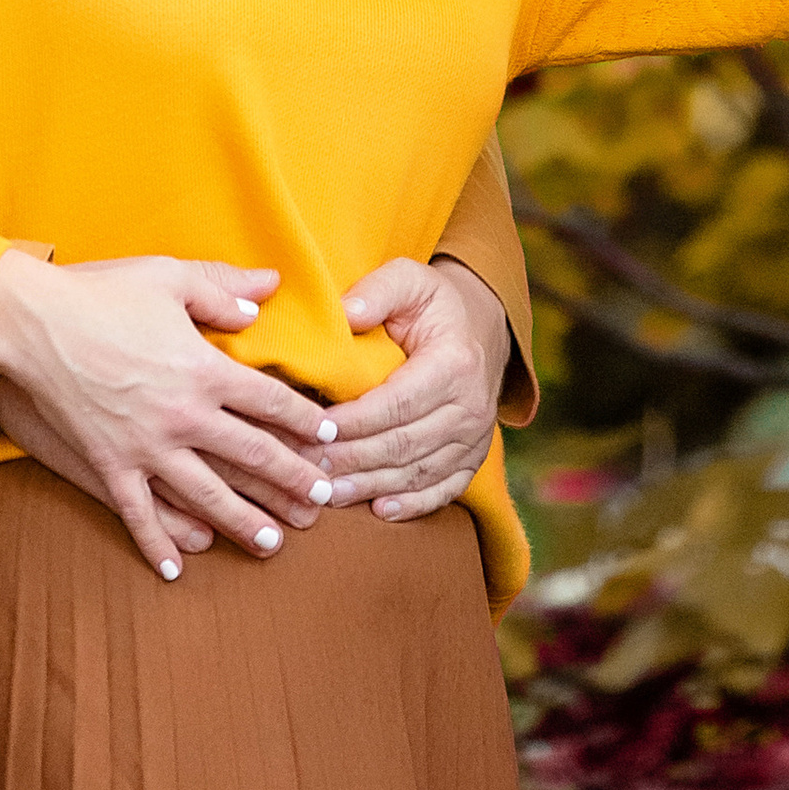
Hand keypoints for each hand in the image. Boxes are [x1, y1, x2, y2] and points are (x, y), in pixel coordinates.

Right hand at [0, 251, 337, 582]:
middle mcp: (184, 415)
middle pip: (252, 454)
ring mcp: (146, 446)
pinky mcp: (110, 465)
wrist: (32, 322)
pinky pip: (139, 513)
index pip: (270, 401)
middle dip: (292, 479)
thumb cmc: (102, 292)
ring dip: (243, 522)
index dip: (305, 419)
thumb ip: (221, 287)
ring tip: (272, 543)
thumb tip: (266, 293)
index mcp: (204, 368)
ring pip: (207, 495)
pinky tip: (176, 569)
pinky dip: (158, 542)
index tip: (329, 436)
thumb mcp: (169, 276)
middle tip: (323, 502)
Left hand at [318, 257, 510, 520]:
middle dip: (352, 460)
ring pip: (419, 472)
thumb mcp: (410, 279)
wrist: (481, 328)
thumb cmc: (433, 305)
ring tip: (327, 494)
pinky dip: (413, 504)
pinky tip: (380, 510)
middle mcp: (471, 406)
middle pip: (404, 444)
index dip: (355, 422)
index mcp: (454, 363)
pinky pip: (444, 489)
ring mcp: (476, 438)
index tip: (314, 430)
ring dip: (371, 486)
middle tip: (307, 468)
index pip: (397, 403)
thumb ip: (378, 291)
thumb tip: (346, 313)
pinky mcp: (473, 459)